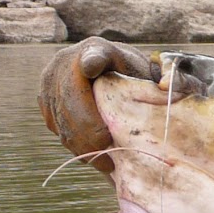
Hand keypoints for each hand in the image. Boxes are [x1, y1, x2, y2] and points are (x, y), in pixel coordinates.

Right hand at [39, 37, 158, 172]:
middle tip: (107, 152)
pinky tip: (92, 155)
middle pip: (71, 97)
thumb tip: (165, 86)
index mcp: (97, 49)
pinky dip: (73, 143)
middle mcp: (66, 60)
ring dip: (81, 143)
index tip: (93, 66)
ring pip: (61, 117)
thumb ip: (168, 78)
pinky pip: (55, 126)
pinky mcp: (44, 99)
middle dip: (88, 129)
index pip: (93, 56)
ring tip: (105, 163)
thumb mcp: (153, 75)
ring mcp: (50, 80)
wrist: (114, 80)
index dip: (92, 61)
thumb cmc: (138, 81)